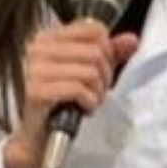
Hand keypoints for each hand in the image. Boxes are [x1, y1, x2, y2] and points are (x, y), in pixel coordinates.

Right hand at [3, 21, 141, 167]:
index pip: (93, 29)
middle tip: (97, 92)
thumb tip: (132, 40)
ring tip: (89, 102)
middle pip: (95, 52)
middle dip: (105, 76)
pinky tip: (83, 108)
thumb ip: (109, 53)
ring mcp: (34, 70)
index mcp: (48, 38)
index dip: (107, 52)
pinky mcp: (36, 92)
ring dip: (98, 92)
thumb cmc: (60, 103)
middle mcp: (37, 49)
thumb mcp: (87, 72)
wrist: (36, 137)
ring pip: (90, 71)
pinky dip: (88, 102)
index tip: (101, 71)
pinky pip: (78, 89)